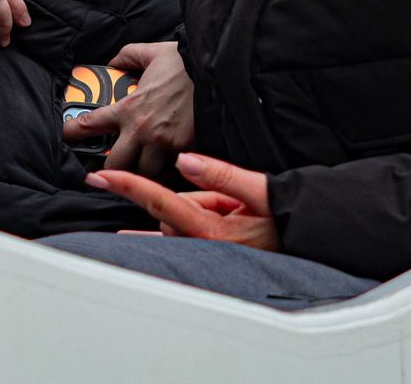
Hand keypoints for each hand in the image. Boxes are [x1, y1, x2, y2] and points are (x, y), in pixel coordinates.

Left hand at [62, 40, 192, 175]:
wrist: (217, 72)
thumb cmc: (184, 63)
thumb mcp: (151, 52)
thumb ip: (126, 56)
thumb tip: (113, 63)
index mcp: (129, 108)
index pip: (90, 125)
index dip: (72, 133)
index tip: (64, 137)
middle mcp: (142, 131)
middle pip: (114, 167)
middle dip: (109, 171)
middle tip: (109, 168)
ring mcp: (163, 145)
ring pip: (142, 176)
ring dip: (139, 174)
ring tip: (139, 170)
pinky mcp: (184, 151)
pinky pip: (169, 172)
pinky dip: (166, 172)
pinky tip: (166, 168)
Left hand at [87, 152, 279, 250]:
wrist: (309, 237)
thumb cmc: (288, 217)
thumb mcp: (259, 190)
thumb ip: (220, 175)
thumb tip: (184, 161)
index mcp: (211, 230)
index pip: (159, 201)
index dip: (128, 186)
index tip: (101, 177)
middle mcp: (202, 243)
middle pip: (170, 210)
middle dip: (190, 197)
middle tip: (232, 202)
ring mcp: (204, 248)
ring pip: (181, 215)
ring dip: (199, 205)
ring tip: (238, 209)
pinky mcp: (209, 247)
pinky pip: (192, 223)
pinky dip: (199, 212)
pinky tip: (227, 214)